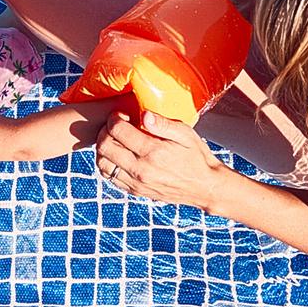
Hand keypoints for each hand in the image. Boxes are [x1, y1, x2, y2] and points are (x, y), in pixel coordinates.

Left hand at [95, 111, 230, 209]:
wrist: (205, 187)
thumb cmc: (196, 157)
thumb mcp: (186, 134)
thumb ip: (163, 124)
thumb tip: (144, 115)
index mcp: (153, 152)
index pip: (118, 131)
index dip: (114, 118)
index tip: (120, 114)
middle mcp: (141, 169)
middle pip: (104, 147)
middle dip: (104, 131)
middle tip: (114, 125)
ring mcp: (136, 183)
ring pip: (102, 164)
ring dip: (103, 149)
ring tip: (114, 140)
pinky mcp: (135, 192)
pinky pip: (110, 178)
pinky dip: (107, 164)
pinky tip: (118, 155)